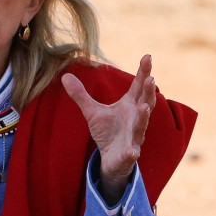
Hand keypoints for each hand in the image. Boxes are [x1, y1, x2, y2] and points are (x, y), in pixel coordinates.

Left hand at [62, 55, 155, 204]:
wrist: (111, 159)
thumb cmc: (107, 132)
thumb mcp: (92, 112)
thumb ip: (80, 95)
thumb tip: (65, 76)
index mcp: (130, 106)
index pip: (138, 87)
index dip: (143, 72)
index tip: (147, 56)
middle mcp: (136, 119)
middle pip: (145, 102)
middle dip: (148, 91)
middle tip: (151, 79)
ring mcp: (134, 137)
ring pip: (141, 127)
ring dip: (143, 117)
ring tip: (144, 107)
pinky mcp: (129, 154)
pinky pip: (131, 153)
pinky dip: (132, 152)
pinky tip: (132, 152)